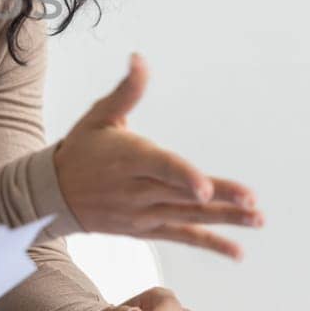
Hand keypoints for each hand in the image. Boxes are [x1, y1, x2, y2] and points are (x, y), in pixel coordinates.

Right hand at [53, 53, 262, 258]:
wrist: (53, 195)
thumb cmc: (80, 149)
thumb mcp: (99, 116)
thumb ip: (126, 91)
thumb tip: (139, 59)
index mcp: (129, 159)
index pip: (161, 169)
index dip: (184, 178)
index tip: (205, 188)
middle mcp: (137, 190)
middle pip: (183, 195)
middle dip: (219, 198)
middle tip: (252, 201)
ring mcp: (143, 213)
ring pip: (189, 218)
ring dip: (224, 220)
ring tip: (256, 219)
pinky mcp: (147, 229)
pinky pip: (182, 237)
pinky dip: (210, 244)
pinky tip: (236, 251)